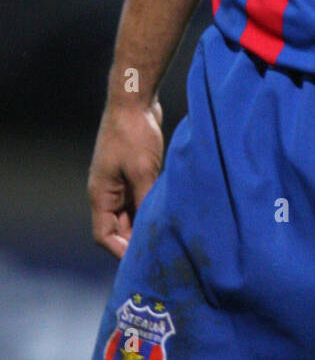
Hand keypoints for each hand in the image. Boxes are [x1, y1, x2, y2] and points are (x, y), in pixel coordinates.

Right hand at [87, 97, 163, 258]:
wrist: (135, 99)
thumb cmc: (134, 134)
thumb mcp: (143, 171)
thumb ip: (145, 201)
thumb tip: (154, 228)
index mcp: (100, 194)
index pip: (103, 235)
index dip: (120, 251)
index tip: (142, 260)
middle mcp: (106, 191)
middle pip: (117, 227)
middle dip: (135, 240)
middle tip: (161, 251)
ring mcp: (118, 181)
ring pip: (129, 213)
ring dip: (144, 223)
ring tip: (168, 235)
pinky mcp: (131, 172)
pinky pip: (138, 198)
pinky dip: (149, 206)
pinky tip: (168, 212)